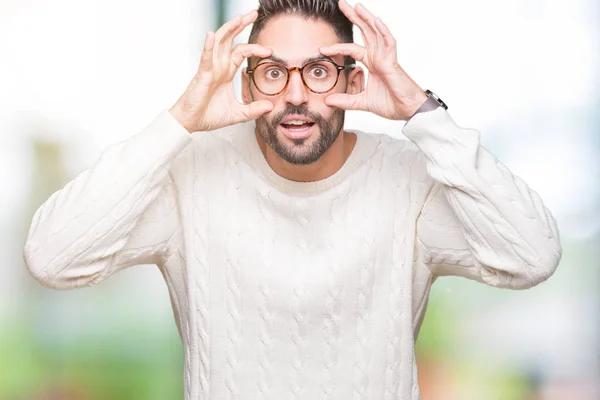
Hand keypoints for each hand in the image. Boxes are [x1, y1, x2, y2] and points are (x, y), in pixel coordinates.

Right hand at [169, 10, 273, 132]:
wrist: (192, 123)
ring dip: (229, 29)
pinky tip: (212, 35)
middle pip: (231, 39)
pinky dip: (209, 46)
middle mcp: (218, 66)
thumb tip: (270, 107)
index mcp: (226, 72)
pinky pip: (206, 58)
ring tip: (239, 17)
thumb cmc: (209, 115)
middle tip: (254, 13)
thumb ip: (253, 110)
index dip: (255, 48)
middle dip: (241, 25)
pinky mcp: (202, 75)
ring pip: (220, 43)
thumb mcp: (237, 113)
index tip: (270, 50)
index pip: (242, 52)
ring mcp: (210, 69)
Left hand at [319, 0, 427, 120]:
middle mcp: (378, 56)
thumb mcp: (361, 102)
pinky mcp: (393, 62)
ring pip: (376, 32)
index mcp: (372, 63)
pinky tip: (376, 20)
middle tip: (341, 4)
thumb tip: (327, 102)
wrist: (407, 110)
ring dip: (367, 18)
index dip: (337, 48)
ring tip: (357, 6)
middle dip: (354, 17)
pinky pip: (388, 42)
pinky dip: (383, 31)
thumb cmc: (391, 103)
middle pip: (364, 31)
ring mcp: (386, 57)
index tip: (322, 49)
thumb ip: (345, 101)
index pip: (351, 49)